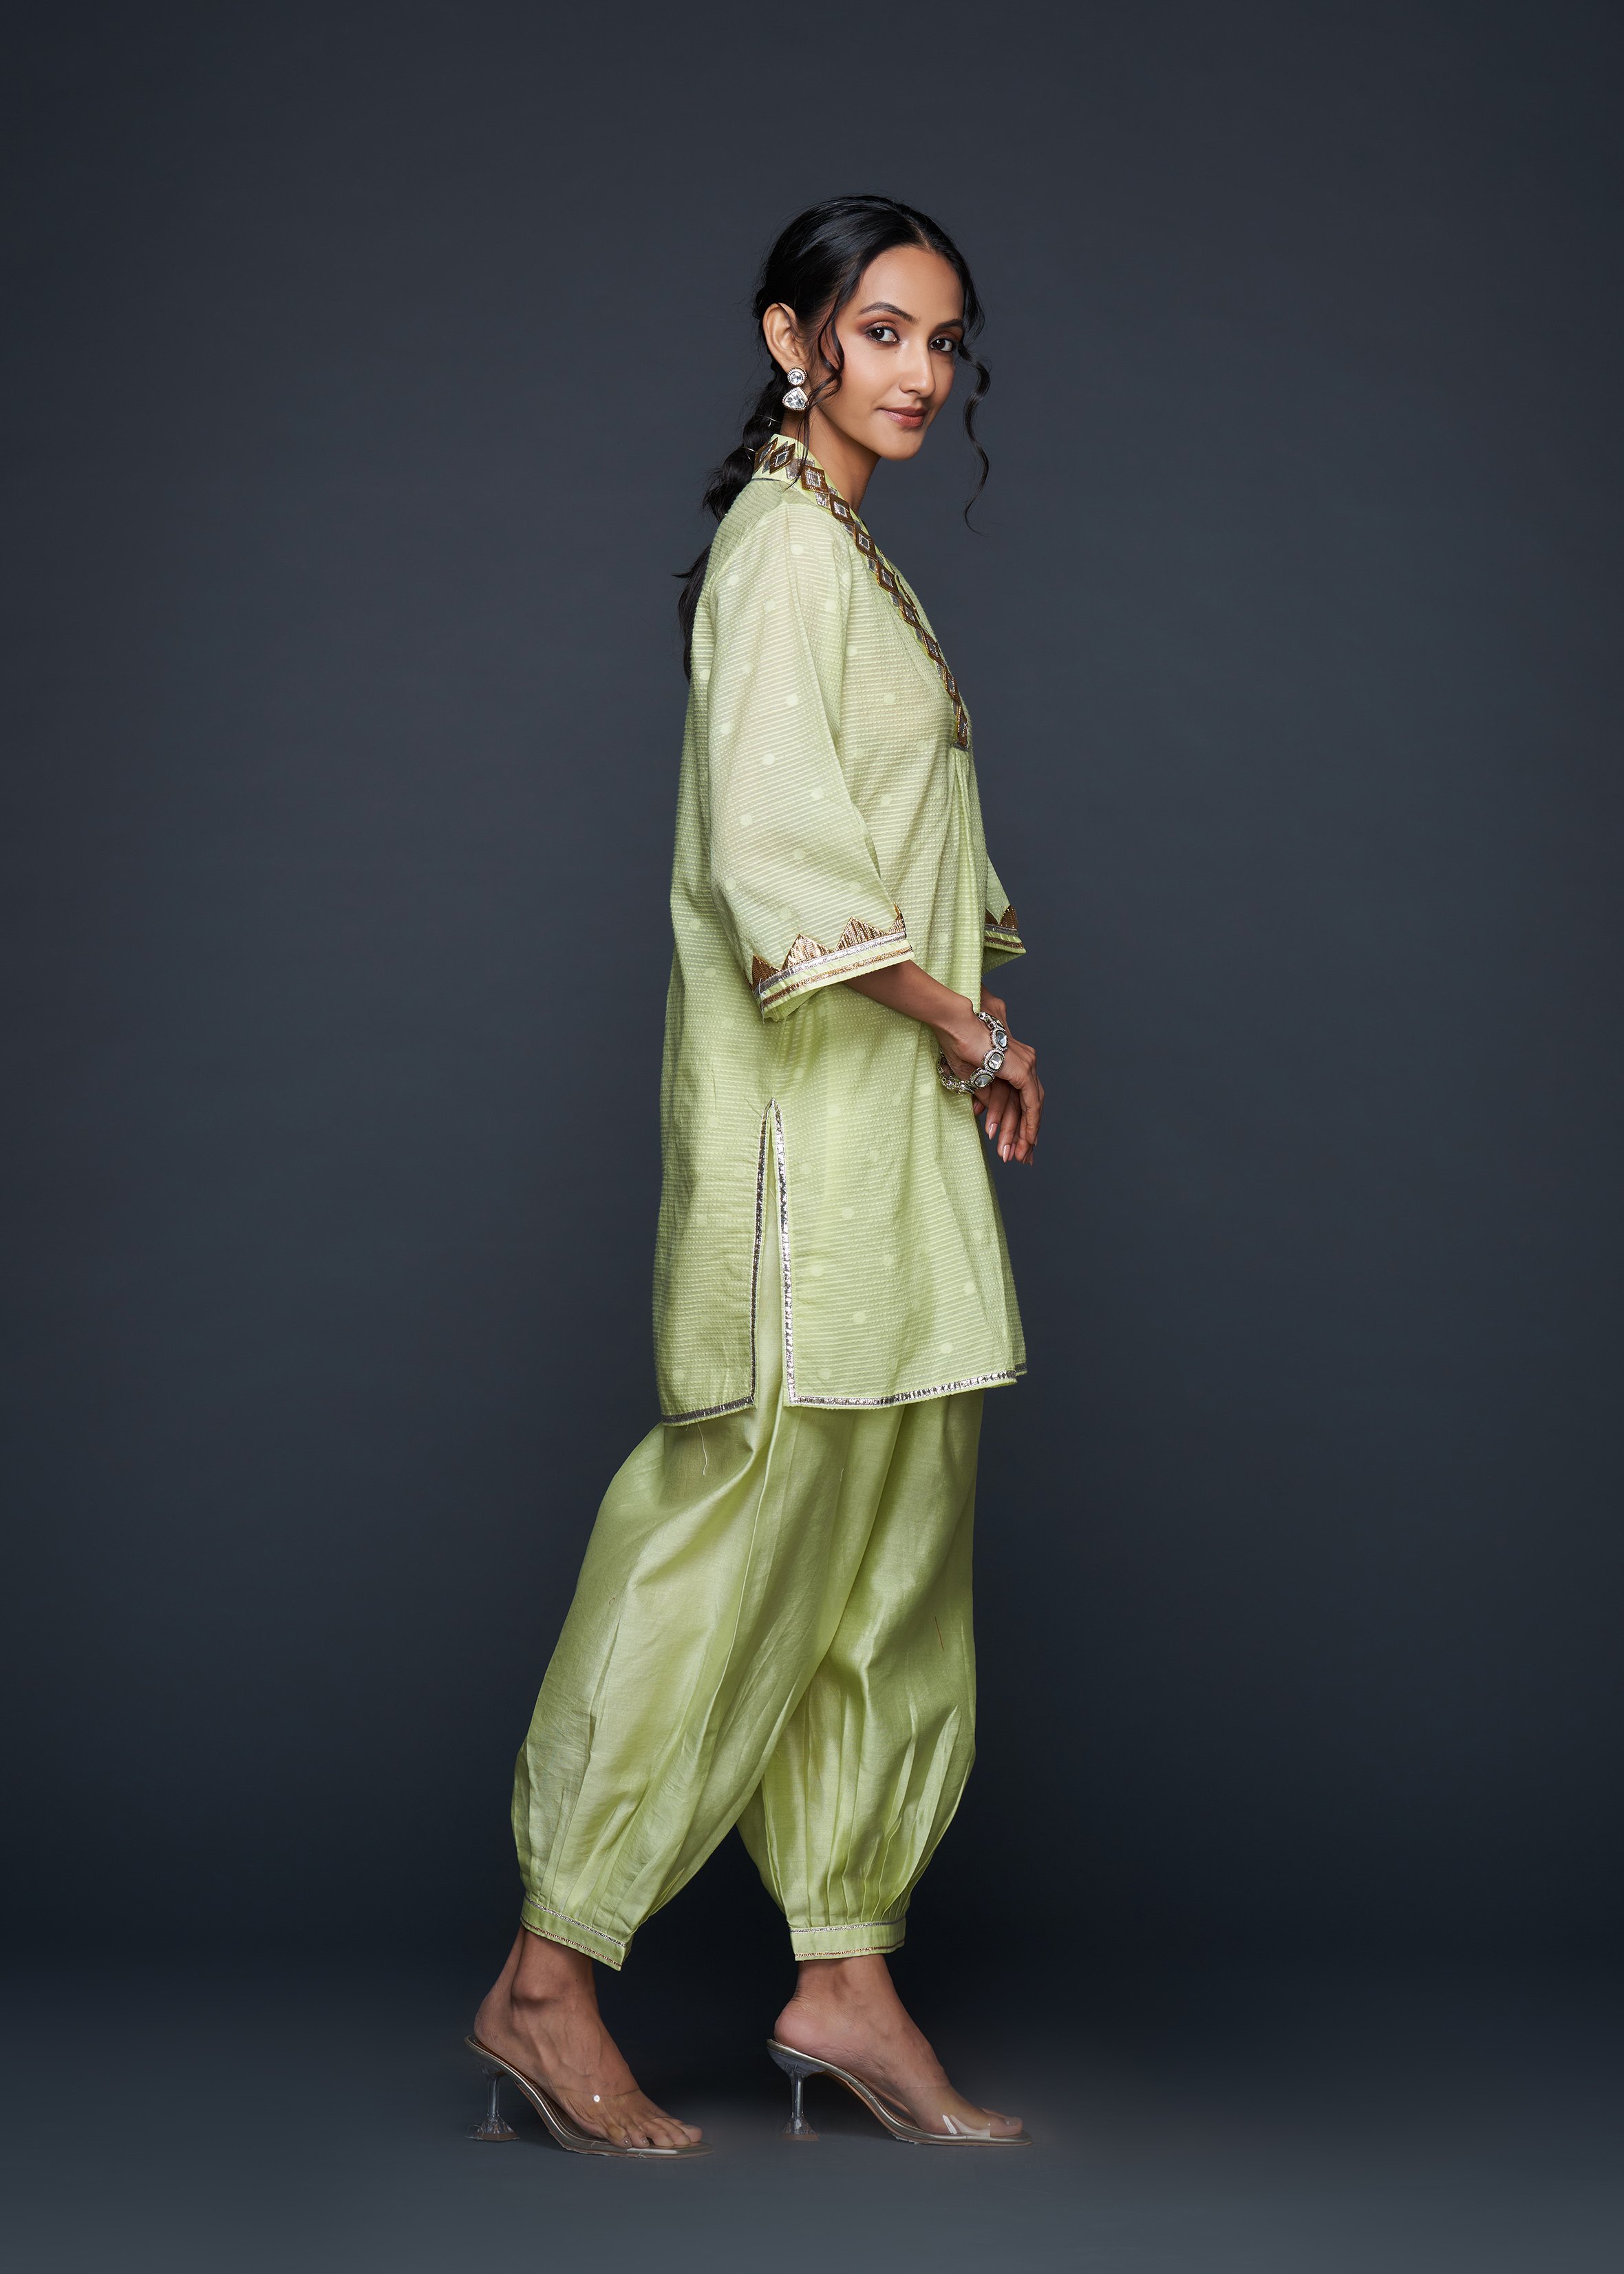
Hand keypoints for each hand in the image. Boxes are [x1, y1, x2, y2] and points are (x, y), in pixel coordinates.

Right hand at [935, 998, 1041, 1165]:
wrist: (956, 1023)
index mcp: (1012, 1063)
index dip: (1019, 1123)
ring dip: (1024, 1134)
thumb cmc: (957, 1043)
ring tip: (1018, 1156)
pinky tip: (1027, 1141)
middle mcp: (1024, 1063)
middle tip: (1023, 1158)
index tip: (1016, 1144)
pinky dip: (1030, 1123)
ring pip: (1031, 1108)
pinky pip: (1031, 1104)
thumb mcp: (970, 1077)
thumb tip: (981, 1113)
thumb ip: (983, 1093)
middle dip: (1025, 1134)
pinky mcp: (1023, 1070)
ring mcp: (1027, 1065)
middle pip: (1029, 1105)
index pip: (1021, 1099)